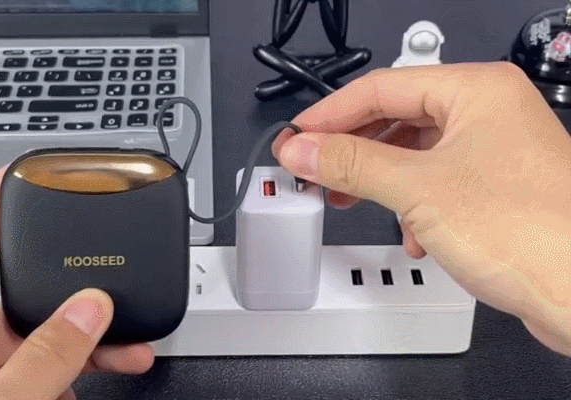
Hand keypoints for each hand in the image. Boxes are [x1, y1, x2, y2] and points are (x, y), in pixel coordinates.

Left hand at [0, 167, 153, 399]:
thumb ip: (40, 362)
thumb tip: (87, 310)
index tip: (16, 176)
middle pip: (17, 305)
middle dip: (72, 299)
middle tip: (115, 295)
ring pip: (43, 349)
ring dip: (89, 345)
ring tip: (131, 350)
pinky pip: (48, 383)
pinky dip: (81, 378)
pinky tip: (104, 380)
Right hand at [273, 61, 570, 355]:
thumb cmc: (533, 232)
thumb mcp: (417, 189)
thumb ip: (352, 163)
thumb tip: (304, 149)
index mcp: (477, 91)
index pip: (381, 87)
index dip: (330, 115)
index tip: (297, 138)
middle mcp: (490, 113)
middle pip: (397, 117)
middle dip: (353, 149)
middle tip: (315, 168)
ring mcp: (496, 152)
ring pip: (416, 154)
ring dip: (379, 179)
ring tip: (349, 198)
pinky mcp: (498, 189)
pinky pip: (437, 183)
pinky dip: (412, 204)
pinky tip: (408, 232)